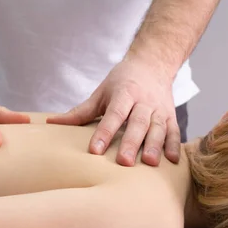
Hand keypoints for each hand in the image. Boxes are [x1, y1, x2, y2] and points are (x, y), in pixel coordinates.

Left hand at [47, 57, 179, 166]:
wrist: (153, 64)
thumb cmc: (122, 81)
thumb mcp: (101, 92)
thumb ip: (81, 111)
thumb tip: (52, 123)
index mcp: (124, 93)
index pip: (114, 114)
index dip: (104, 132)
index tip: (95, 151)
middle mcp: (144, 101)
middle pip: (138, 123)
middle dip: (131, 142)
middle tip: (124, 162)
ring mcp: (159, 109)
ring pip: (158, 128)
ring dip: (155, 146)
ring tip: (150, 163)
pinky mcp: (171, 116)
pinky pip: (174, 131)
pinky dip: (175, 145)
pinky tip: (173, 161)